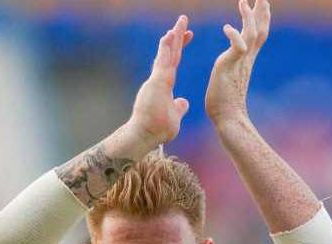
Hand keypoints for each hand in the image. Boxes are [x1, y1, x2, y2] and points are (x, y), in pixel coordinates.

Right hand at [124, 14, 193, 148]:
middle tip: (183, 20)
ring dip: (172, 38)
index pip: (174, 62)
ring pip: (166, 55)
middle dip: (177, 36)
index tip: (188, 34)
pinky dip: (165, 48)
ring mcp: (156, 80)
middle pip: (170, 54)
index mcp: (164, 85)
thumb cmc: (157, 130)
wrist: (144, 136)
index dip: (180, 47)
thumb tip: (184, 102)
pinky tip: (169, 35)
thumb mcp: (174, 117)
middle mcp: (159, 79)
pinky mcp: (156, 83)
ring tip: (179, 22)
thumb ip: (179, 108)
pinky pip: (162, 62)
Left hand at [205, 0, 270, 126]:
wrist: (228, 119)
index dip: (261, 19)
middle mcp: (246, 59)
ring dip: (248, 17)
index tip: (263, 5)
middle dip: (261, 13)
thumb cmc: (224, 106)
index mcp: (245, 61)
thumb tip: (228, 73)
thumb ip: (230, 72)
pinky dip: (234, 35)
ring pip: (251, 34)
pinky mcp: (230, 66)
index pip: (257, 36)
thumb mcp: (228, 80)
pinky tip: (226, 27)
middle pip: (260, 30)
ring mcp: (240, 62)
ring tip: (242, 1)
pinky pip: (237, 47)